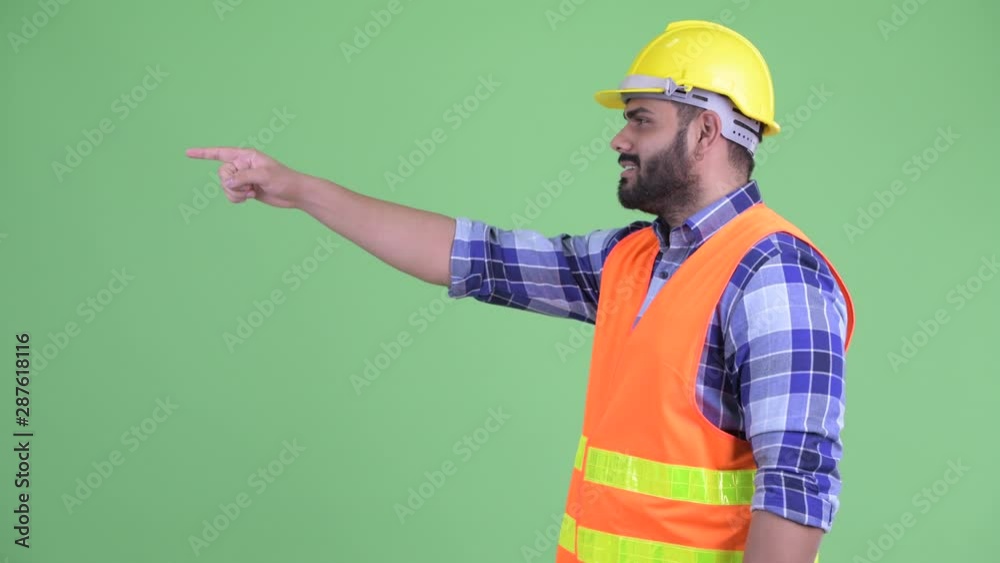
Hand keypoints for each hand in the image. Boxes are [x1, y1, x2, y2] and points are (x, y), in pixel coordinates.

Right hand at [185, 147, 302, 208]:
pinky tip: (251, 197)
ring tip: (252, 192)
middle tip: (249, 187)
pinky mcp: (245, 189)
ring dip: (236, 193)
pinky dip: (237, 198)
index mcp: (246, 156)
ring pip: (225, 186)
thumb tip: (226, 182)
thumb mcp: (264, 176)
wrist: (294, 193)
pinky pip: (231, 195)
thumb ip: (243, 177)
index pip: (220, 153)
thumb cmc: (284, 180)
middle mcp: (242, 165)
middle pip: (222, 174)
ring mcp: (243, 178)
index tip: (187, 153)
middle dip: (232, 184)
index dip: (203, 153)